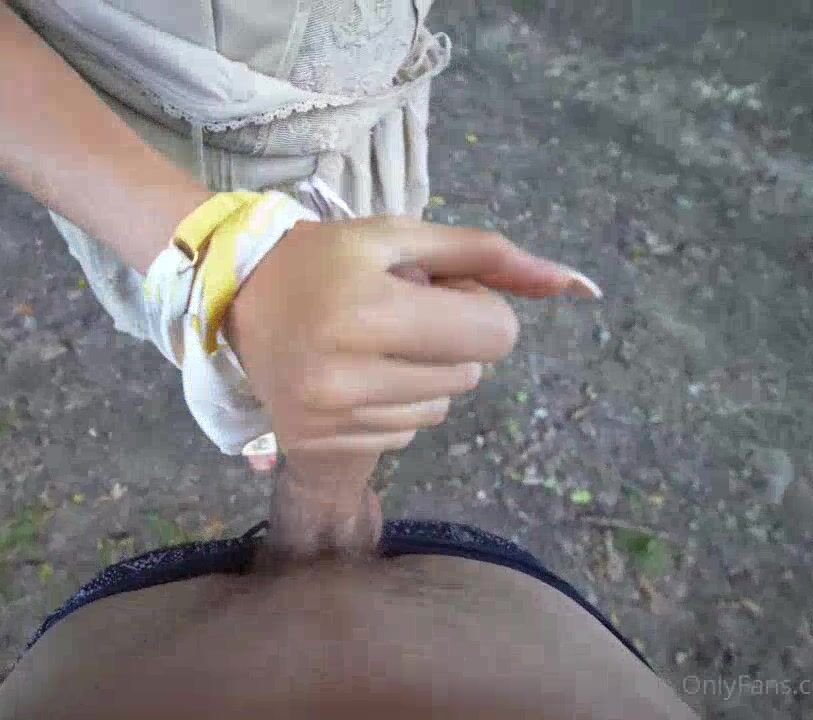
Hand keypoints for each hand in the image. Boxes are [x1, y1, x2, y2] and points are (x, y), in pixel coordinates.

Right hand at [226, 215, 598, 454]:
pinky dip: (394, 405)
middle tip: (398, 314)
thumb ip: (490, 255)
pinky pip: (404, 434)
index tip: (439, 292)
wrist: (234, 298)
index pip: (494, 335)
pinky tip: (355, 375)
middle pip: (471, 373)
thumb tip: (578, 285)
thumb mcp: (403, 237)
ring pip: (441, 408)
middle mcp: (348, 374)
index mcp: (370, 310)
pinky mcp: (320, 446)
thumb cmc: (324, 258)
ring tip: (373, 344)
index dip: (480, 308)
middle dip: (451, 340)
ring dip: (425, 375)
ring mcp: (332, 419)